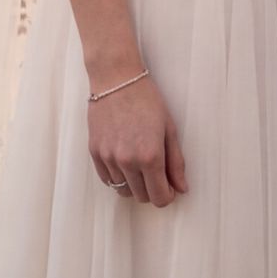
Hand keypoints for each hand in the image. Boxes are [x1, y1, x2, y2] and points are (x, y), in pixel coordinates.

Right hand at [86, 72, 186, 207]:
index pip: (159, 198)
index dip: (167, 196)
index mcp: (150, 157)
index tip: (169, 187)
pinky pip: (107, 179)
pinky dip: (117, 177)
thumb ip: (176, 162)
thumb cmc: (147, 100)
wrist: (116, 79)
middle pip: (142, 196)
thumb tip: (181, 188)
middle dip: (152, 190)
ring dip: (134, 184)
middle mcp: (127, 161)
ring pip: (122, 190)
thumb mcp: (169, 129)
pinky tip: (124, 163)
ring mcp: (108, 157)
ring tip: (138, 165)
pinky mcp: (95, 151)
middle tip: (156, 173)